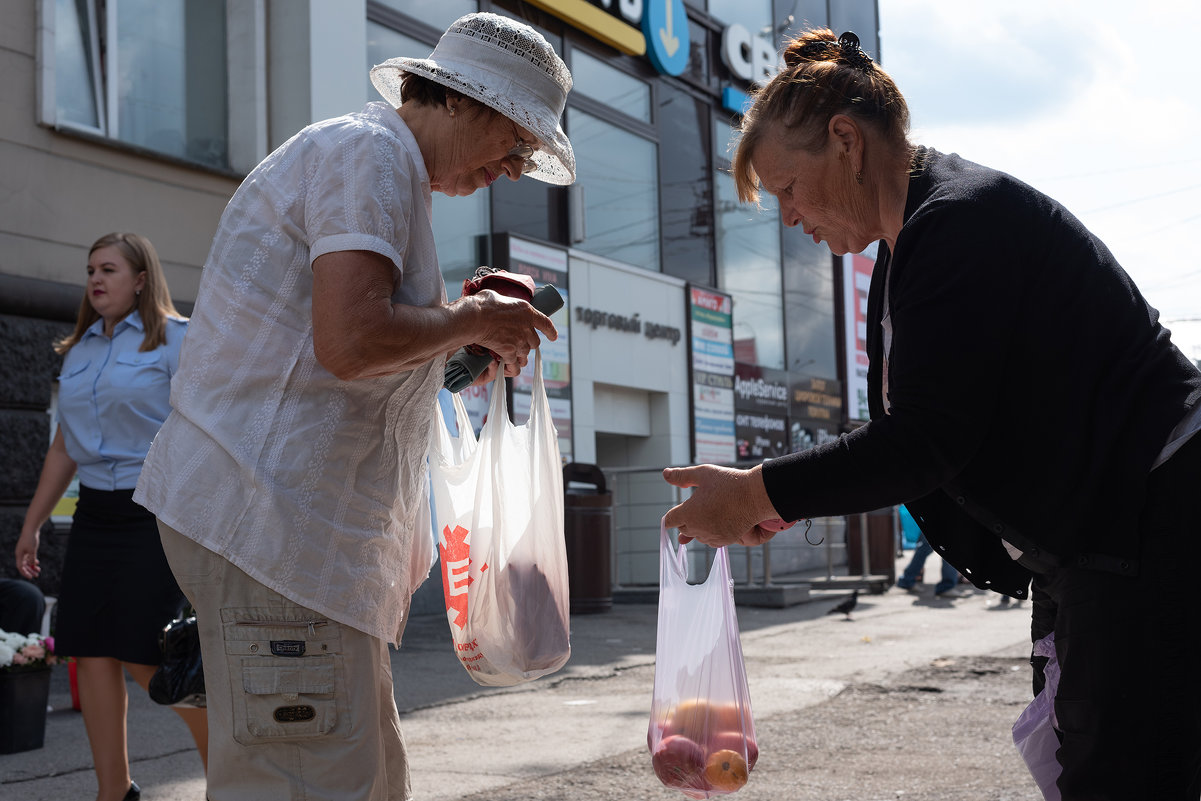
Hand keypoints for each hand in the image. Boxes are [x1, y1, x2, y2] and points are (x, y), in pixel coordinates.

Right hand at [15, 528, 40, 578]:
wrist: (31, 529)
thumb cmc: (30, 539)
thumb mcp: (32, 550)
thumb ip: (32, 558)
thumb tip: (32, 565)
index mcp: (19, 555)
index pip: (20, 567)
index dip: (25, 573)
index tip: (31, 577)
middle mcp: (20, 554)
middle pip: (24, 565)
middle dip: (30, 571)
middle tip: (37, 575)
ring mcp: (23, 551)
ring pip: (27, 561)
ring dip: (32, 566)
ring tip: (38, 570)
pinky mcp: (27, 548)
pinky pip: (29, 557)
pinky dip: (32, 561)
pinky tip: (37, 563)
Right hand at [467, 290, 556, 372]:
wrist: (475, 318)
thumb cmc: (482, 304)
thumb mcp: (498, 297)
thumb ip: (503, 303)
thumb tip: (497, 302)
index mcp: (527, 311)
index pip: (546, 323)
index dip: (551, 331)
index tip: (553, 337)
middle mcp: (526, 327)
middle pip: (534, 342)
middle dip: (528, 345)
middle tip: (520, 345)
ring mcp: (519, 341)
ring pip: (525, 354)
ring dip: (520, 357)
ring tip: (513, 358)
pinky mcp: (509, 352)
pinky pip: (514, 365)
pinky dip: (511, 368)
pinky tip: (507, 369)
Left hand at [661, 464, 780, 547]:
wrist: (755, 495)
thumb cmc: (729, 482)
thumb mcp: (703, 474)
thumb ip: (682, 476)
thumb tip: (666, 474)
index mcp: (688, 512)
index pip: (670, 520)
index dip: (671, 516)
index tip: (674, 513)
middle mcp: (697, 528)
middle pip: (683, 529)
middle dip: (685, 519)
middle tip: (696, 507)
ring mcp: (711, 536)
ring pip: (697, 535)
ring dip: (698, 527)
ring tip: (708, 512)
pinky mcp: (724, 541)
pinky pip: (711, 541)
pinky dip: (710, 534)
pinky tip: (716, 523)